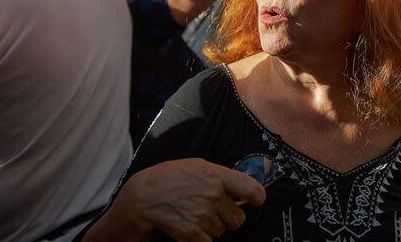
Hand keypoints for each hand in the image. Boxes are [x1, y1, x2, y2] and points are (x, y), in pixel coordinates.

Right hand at [102, 158, 265, 241]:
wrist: (143, 197)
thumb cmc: (169, 178)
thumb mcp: (197, 166)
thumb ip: (220, 176)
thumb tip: (240, 189)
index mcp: (216, 175)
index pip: (250, 188)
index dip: (257, 197)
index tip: (256, 200)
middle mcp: (213, 195)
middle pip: (238, 218)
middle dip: (228, 217)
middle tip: (213, 210)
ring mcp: (203, 214)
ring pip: (222, 231)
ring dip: (212, 227)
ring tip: (194, 214)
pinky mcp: (192, 232)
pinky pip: (209, 241)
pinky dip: (201, 238)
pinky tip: (189, 225)